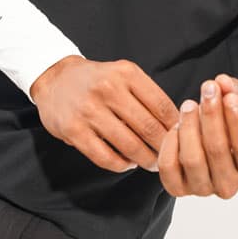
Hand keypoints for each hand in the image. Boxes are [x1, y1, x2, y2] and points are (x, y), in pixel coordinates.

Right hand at [31, 55, 179, 173]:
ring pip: (129, 145)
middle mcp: (108, 88)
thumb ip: (146, 94)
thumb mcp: (122, 74)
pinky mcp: (74, 130)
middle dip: (163, 147)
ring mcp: (89, 110)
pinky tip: (127, 164)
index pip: (161, 104)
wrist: (56, 78)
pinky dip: (121, 165)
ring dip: (145, 159)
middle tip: (170, 156)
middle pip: (148, 127)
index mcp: (126, 73)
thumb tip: (175, 124)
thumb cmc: (97, 80)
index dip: (175, 125)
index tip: (181, 137)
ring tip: (151, 164)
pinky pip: (105, 157)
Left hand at [157, 73, 237, 197]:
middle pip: (217, 150)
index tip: (229, 96)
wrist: (219, 140)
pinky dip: (170, 143)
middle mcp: (230, 188)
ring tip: (190, 104)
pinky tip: (177, 125)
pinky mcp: (179, 188)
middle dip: (211, 115)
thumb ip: (234, 91)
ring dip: (189, 126)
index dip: (237, 120)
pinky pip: (168, 168)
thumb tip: (222, 81)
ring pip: (192, 159)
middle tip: (207, 89)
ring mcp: (203, 190)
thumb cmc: (234, 119)